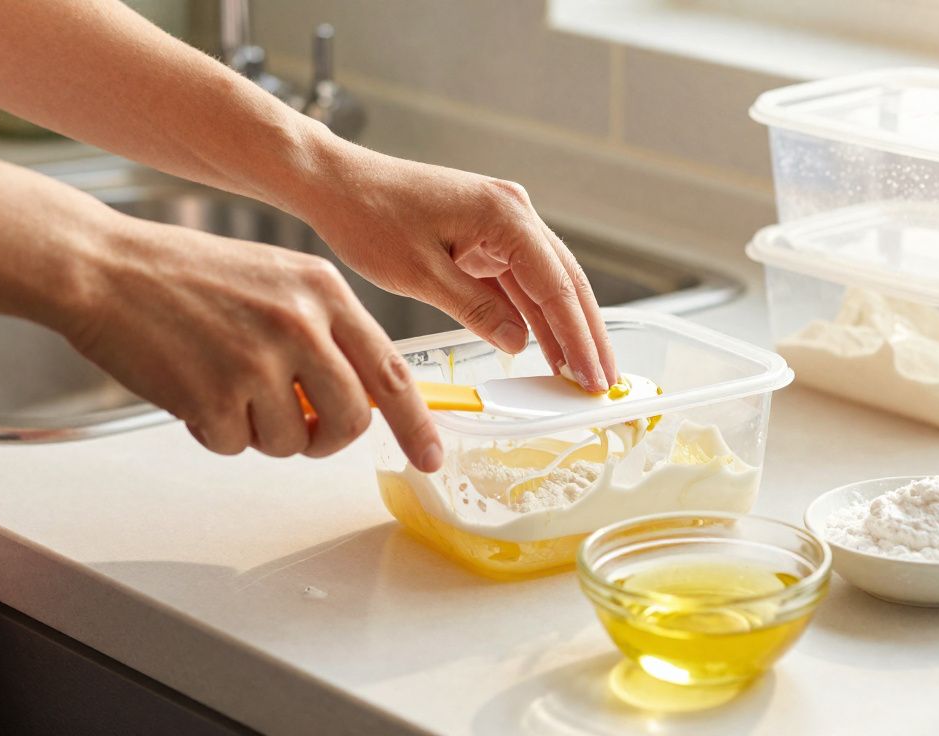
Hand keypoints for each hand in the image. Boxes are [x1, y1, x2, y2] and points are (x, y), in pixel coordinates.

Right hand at [63, 215, 442, 469]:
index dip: (415, 422)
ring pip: (292, 442)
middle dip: (326, 438)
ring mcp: (259, 361)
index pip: (390, 370)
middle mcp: (301, 325)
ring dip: (261, 431)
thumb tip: (360, 394)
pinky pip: (237, 447)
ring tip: (226, 385)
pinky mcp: (215, 395)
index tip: (428, 455)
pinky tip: (193, 389)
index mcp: (325, 292)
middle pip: (350, 421)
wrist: (104, 267)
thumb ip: (325, 330)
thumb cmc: (187, 274)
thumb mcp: (278, 279)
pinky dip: (216, 431)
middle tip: (299, 426)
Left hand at [297, 144, 617, 392]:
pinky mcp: (485, 237)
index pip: (555, 285)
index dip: (577, 336)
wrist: (335, 183)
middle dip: (586, 335)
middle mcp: (513, 213)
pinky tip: (547, 349)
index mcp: (504, 214)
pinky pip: (519, 282)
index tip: (590, 375)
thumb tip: (519, 343)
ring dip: (564, 329)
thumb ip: (475, 309)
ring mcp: (502, 224)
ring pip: (546, 285)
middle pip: (565, 282)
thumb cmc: (368, 216)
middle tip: (603, 382)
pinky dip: (533, 316)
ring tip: (583, 373)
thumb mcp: (420, 273)